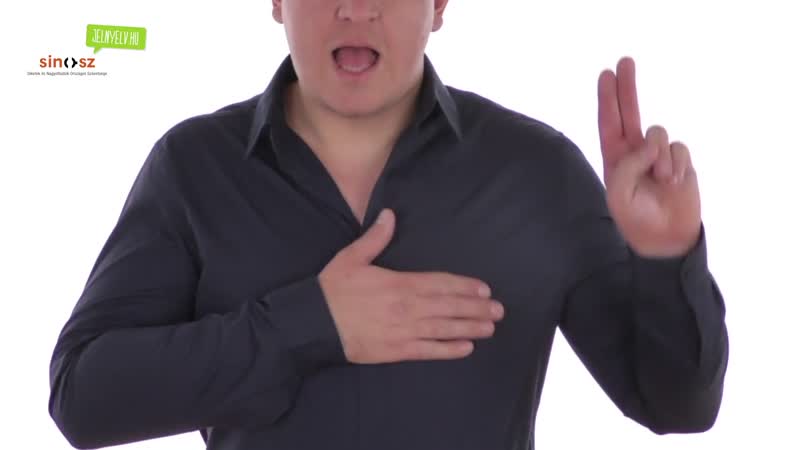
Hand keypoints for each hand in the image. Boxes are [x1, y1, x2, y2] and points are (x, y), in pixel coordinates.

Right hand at [319, 208, 504, 363]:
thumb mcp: (351, 258)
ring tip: (490, 328)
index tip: (484, 288)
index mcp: (399, 283)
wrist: (313, 324)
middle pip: (448, 306)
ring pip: (444, 329)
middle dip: (475, 308)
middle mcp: (407, 308)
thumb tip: (389, 215)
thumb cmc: (332, 290)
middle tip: (498, 310)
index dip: (464, 286)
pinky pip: (428, 351)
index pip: (440, 283)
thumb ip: (374, 238)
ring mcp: (403, 331)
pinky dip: (448, 350)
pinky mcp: (396, 351)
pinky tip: (465, 348)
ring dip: (469, 327)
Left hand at [597, 56, 701, 257]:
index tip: (605, 74)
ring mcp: (658, 154)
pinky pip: (679, 148)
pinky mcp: (679, 160)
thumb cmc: (636, 217)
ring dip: (660, 157)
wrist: (666, 237)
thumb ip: (628, 164)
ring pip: (659, 133)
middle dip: (627, 87)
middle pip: (630, 113)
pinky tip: (674, 182)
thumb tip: (649, 140)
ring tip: (660, 180)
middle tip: (624, 61)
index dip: (607, 99)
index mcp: (614, 158)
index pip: (608, 122)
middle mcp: (634, 152)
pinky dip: (677, 165)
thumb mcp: (620, 194)